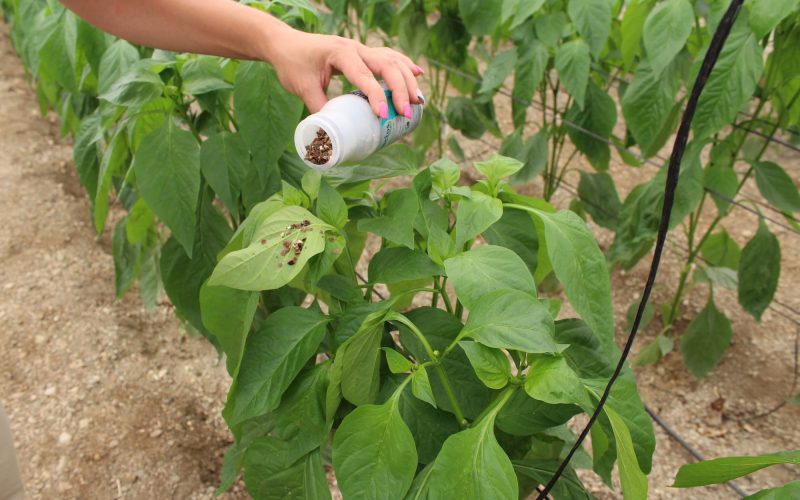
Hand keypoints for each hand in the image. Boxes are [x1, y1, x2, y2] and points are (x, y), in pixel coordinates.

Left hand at [266, 28, 422, 117]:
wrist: (285, 44)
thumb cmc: (292, 64)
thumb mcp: (302, 89)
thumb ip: (319, 110)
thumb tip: (333, 138)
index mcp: (339, 53)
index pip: (363, 74)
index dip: (376, 95)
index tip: (383, 116)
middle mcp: (354, 47)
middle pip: (386, 65)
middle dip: (400, 89)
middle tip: (406, 113)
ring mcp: (361, 48)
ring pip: (392, 60)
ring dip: (407, 80)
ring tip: (418, 101)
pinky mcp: (363, 53)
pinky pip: (389, 57)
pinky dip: (404, 65)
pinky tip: (417, 74)